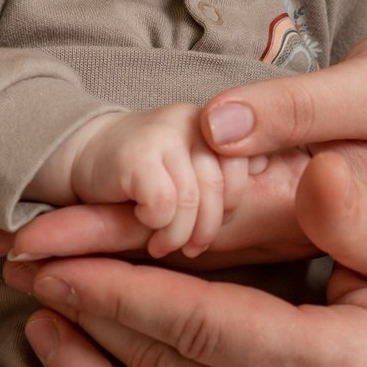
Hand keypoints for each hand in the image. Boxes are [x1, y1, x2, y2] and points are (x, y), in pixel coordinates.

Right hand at [29, 105, 258, 258]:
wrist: (81, 160)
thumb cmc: (150, 182)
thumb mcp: (200, 179)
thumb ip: (234, 184)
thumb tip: (284, 202)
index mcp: (222, 123)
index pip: (250, 167)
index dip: (232, 203)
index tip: (211, 225)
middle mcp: (198, 118)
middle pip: (224, 184)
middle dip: (208, 226)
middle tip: (189, 247)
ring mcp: (165, 130)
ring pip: (194, 196)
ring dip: (179, 233)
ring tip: (162, 243)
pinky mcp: (134, 151)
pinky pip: (164, 201)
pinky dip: (157, 225)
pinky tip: (144, 228)